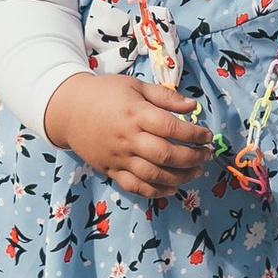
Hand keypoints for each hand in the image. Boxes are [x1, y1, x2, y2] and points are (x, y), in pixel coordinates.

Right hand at [44, 72, 212, 201]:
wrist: (69, 110)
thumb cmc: (105, 93)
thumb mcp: (135, 86)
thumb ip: (165, 97)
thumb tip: (192, 106)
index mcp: (135, 114)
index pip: (170, 127)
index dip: (194, 134)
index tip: (207, 135)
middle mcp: (128, 138)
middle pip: (165, 154)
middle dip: (191, 158)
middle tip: (206, 156)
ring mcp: (119, 157)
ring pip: (153, 175)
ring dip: (179, 177)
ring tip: (195, 172)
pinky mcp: (111, 171)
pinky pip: (135, 187)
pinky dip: (155, 192)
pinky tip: (172, 189)